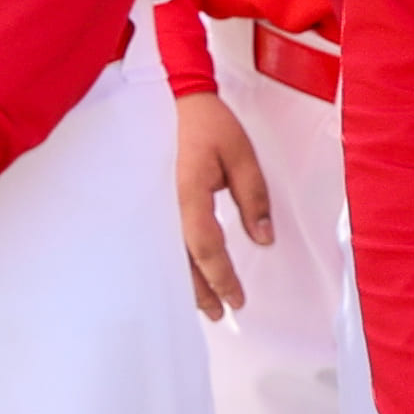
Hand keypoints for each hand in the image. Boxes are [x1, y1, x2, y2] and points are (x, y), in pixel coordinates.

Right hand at [171, 88, 274, 320]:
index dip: (222, 278)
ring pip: (166, 256)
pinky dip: (173, 263)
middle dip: (201, 291)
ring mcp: (152, 207)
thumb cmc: (208, 125)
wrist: (171, 99)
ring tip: (204, 305)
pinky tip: (182, 276)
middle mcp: (164, 207)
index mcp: (188, 194)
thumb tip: (264, 239)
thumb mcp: (242, 156)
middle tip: (220, 315)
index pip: (207, 247)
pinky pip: (160, 242)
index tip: (237, 301)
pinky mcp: (148, 204)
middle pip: (181, 261)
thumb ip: (254, 198)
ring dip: (185, 283)